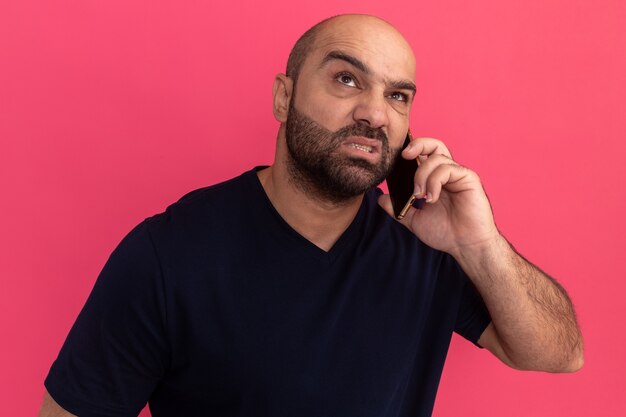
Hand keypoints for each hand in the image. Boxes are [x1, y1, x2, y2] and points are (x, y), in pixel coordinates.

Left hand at [378, 137, 499, 256]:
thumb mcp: (414, 220)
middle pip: (434, 145)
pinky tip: (431, 198)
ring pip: (437, 158)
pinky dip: (434, 182)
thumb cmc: (446, 233)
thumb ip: (398, 208)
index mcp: (435, 179)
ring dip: (422, 175)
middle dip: (417, 144)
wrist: (465, 246)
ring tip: (419, 196)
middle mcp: (447, 174)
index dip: (411, 150)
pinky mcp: (468, 179)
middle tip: (404, 156)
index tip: (396, 158)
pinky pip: (448, 169)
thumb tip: (380, 198)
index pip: (424, 154)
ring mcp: (458, 175)